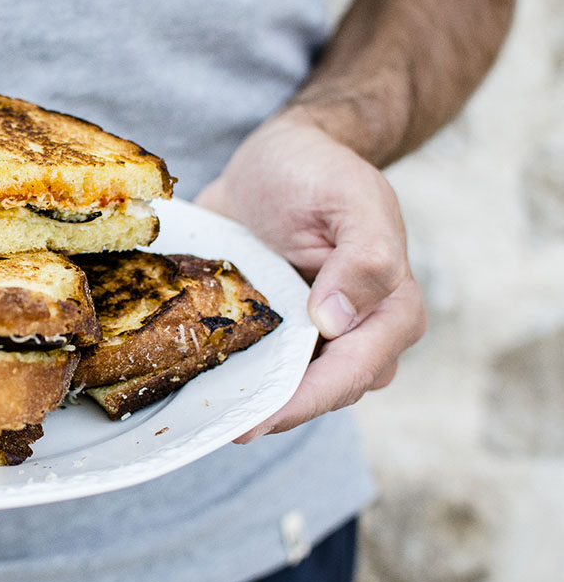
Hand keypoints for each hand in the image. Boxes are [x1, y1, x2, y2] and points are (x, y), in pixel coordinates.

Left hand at [194, 111, 426, 441]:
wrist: (280, 155)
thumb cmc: (321, 171)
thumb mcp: (350, 199)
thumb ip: (364, 259)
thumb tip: (336, 322)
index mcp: (390, 309)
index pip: (351, 373)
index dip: (302, 402)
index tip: (253, 421)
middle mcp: (357, 334)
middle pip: (319, 395)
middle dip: (269, 413)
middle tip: (212, 426)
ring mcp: (314, 338)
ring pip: (286, 389)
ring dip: (247, 401)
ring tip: (196, 414)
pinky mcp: (276, 333)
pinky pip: (257, 367)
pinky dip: (229, 376)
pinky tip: (191, 381)